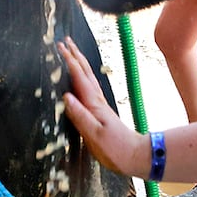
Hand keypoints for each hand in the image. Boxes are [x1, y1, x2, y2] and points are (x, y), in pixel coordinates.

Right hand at [58, 38, 146, 176]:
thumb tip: (65, 97)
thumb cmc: (116, 149)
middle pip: (85, 73)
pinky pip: (88, 87)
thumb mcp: (94, 135)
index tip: (60, 48)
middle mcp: (97, 101)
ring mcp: (100, 105)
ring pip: (87, 78)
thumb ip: (80, 116)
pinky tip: (80, 78)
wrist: (136, 155)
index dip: (69, 61)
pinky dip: (82, 77)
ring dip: (79, 63)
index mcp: (94, 105)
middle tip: (65, 41)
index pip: (79, 78)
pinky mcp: (100, 111)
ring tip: (71, 53)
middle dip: (75, 55)